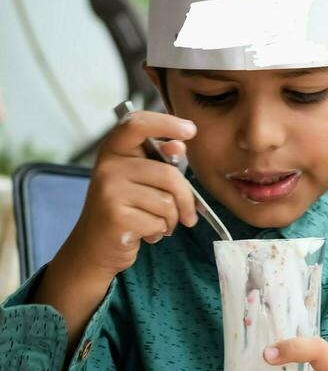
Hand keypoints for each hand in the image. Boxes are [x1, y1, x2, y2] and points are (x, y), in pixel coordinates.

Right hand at [66, 110, 198, 282]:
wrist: (94, 247)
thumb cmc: (124, 210)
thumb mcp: (138, 180)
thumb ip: (160, 162)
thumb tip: (180, 146)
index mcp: (113, 150)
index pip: (137, 124)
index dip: (166, 123)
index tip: (190, 130)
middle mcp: (108, 166)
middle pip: (169, 175)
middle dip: (186, 199)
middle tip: (189, 215)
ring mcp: (110, 191)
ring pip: (167, 202)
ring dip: (171, 219)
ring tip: (157, 223)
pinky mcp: (116, 217)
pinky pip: (159, 222)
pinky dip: (160, 232)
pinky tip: (146, 233)